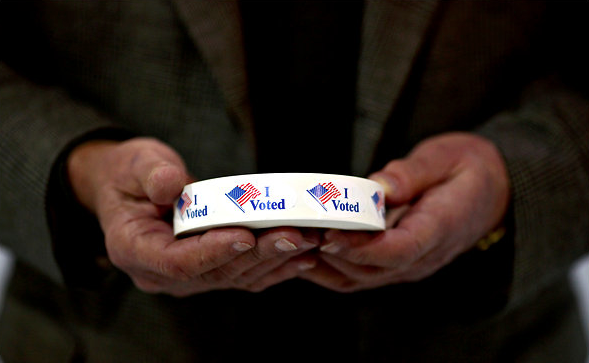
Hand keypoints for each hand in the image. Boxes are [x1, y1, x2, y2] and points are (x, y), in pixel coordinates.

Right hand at [67, 137, 317, 295]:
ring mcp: (186, 278)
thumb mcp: (135, 164)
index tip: (246, 235)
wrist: (131, 189)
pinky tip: (303, 256)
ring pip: (235, 277)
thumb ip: (151, 174)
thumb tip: (172, 184)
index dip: (213, 251)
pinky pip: (244, 275)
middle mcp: (160, 274)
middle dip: (258, 254)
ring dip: (274, 260)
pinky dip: (274, 267)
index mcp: (133, 250)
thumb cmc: (131, 174)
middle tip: (295, 235)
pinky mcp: (208, 272)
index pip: (177, 262)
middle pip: (215, 273)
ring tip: (308, 241)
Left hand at [300, 132, 509, 291]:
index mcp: (441, 228)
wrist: (489, 193)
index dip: (362, 248)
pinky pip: (359, 275)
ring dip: (325, 267)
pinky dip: (330, 268)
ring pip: (360, 279)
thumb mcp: (447, 157)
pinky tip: (304, 252)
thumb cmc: (466, 170)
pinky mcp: (395, 264)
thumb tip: (380, 186)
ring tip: (292, 244)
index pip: (399, 250)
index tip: (330, 235)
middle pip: (372, 270)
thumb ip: (414, 172)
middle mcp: (423, 256)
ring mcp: (409, 265)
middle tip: (297, 234)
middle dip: (332, 256)